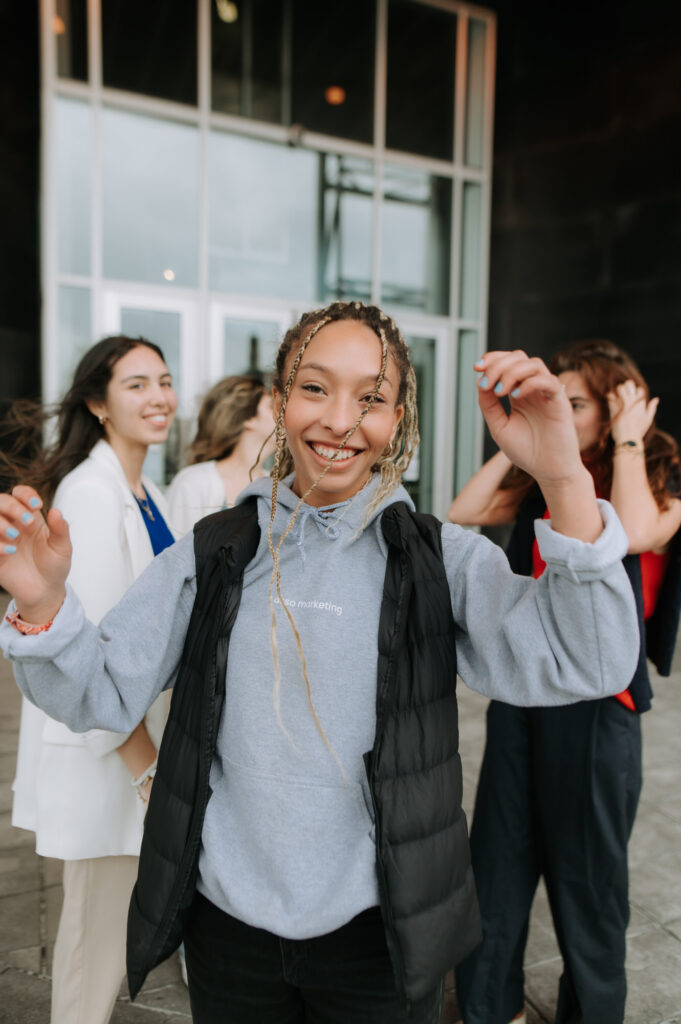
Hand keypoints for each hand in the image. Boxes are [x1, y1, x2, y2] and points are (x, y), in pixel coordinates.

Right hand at [0, 486, 71, 620]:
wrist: (44, 592)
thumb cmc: (54, 566)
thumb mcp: (62, 548)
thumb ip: (60, 530)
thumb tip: (56, 511)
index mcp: (30, 517)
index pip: (20, 494)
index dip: (25, 494)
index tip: (37, 505)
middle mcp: (12, 523)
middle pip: (1, 501)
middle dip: (12, 506)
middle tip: (28, 521)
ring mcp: (0, 538)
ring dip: (0, 522)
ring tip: (15, 536)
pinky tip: (9, 552)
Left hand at [475, 351, 583, 487]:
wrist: (548, 471)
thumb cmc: (527, 451)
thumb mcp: (498, 427)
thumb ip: (488, 405)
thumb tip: (480, 381)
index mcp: (519, 393)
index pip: (508, 363)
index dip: (492, 359)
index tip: (477, 368)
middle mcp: (534, 389)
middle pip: (519, 357)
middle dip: (499, 364)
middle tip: (487, 382)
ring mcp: (548, 394)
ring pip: (533, 363)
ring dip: (512, 372)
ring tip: (500, 392)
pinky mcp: (560, 402)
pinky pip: (549, 381)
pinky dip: (530, 383)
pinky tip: (516, 396)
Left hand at [608, 379, 657, 444]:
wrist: (627, 439)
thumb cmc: (639, 430)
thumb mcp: (648, 419)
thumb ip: (652, 408)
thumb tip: (656, 399)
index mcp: (641, 403)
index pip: (640, 389)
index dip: (637, 391)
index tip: (634, 396)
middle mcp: (632, 401)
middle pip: (629, 384)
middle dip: (627, 386)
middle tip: (624, 392)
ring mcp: (622, 404)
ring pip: (619, 388)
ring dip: (618, 390)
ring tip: (617, 395)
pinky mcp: (613, 408)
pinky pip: (610, 396)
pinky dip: (610, 396)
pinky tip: (611, 400)